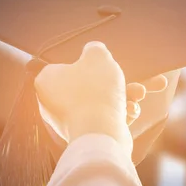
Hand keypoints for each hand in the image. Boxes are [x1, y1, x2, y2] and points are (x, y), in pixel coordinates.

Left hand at [35, 41, 166, 155]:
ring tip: (139, 94)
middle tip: (127, 79)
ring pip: (98, 102)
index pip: (64, 66)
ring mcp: (67, 122)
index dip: (86, 64)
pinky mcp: (82, 137)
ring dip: (122, 97)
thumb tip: (93, 49)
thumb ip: (95, 49)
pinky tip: (131, 112)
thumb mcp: (97, 57)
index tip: (101, 64)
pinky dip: (118, 115)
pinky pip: (101, 120)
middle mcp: (51, 103)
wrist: (100, 134)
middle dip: (113, 82)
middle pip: (87, 85)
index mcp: (46, 81)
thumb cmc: (95, 91)